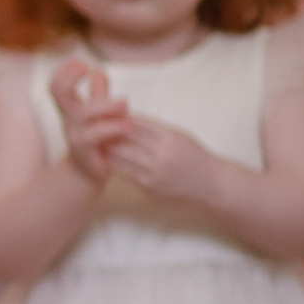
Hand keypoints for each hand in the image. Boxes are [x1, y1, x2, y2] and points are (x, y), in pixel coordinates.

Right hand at [48, 60, 126, 182]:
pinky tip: (127, 125)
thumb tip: (99, 72)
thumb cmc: (96, 142)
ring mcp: (75, 135)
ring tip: (126, 104)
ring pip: (83, 113)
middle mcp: (69, 119)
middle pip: (58, 91)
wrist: (88, 175)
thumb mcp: (98, 116)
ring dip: (105, 106)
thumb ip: (99, 96)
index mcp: (71, 108)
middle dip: (70, 77)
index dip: (66, 71)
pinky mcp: (84, 152)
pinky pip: (94, 136)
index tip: (83, 64)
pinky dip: (112, 128)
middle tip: (87, 68)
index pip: (57, 84)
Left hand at [104, 115, 219, 203]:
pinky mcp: (150, 189)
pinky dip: (114, 166)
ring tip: (93, 143)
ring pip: (120, 159)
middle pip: (124, 141)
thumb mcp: (179, 135)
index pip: (136, 124)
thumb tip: (125, 117)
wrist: (213, 184)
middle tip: (90, 128)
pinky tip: (104, 160)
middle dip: (106, 134)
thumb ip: (154, 128)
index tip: (102, 114)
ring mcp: (155, 174)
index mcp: (170, 138)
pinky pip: (126, 175)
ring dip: (105, 150)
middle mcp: (162, 156)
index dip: (116, 119)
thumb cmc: (194, 156)